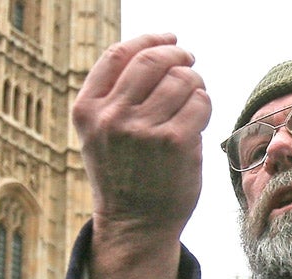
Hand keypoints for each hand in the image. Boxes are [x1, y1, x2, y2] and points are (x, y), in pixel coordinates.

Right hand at [73, 34, 210, 278]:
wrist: (134, 226)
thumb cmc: (123, 176)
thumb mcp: (100, 135)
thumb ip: (115, 96)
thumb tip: (158, 50)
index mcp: (87, 111)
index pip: (118, 55)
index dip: (149, 39)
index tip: (169, 39)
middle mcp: (111, 117)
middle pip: (153, 60)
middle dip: (178, 56)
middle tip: (190, 62)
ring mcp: (142, 130)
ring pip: (182, 79)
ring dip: (195, 84)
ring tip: (192, 101)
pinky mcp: (174, 141)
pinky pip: (200, 102)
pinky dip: (204, 106)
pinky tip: (196, 122)